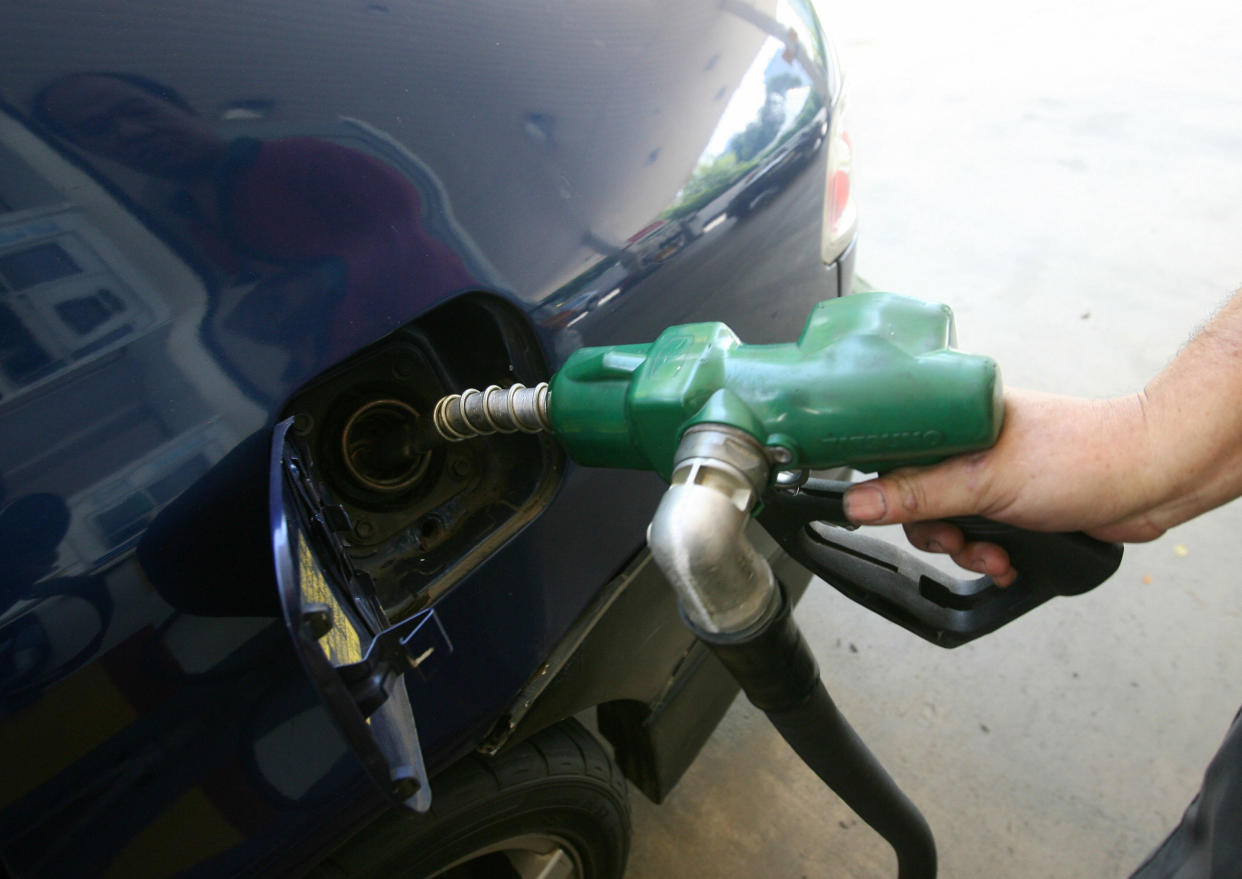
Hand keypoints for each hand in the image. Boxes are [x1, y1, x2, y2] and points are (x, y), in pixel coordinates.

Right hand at [842, 389, 1162, 585]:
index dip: (886, 491)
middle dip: (936, 532)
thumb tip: (856, 502)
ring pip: (952, 523)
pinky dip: (991, 556)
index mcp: (957, 420)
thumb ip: (917, 495)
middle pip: (918, 499)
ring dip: (968, 550)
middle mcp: (972, 445)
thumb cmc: (1083, 457)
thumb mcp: (984, 481)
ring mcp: (996, 476)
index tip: (891, 516)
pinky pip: (983, 536)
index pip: (894, 453)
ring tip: (994, 555)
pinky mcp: (1018, 504)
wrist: (1154, 479)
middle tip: (955, 540)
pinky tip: (1009, 562)